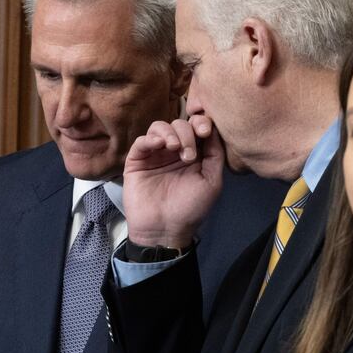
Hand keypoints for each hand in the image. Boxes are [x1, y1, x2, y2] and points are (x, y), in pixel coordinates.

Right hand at [123, 115, 223, 247]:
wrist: (165, 229)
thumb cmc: (191, 208)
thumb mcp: (212, 180)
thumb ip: (215, 154)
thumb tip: (213, 128)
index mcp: (195, 153)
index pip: (197, 127)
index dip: (201, 122)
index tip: (204, 131)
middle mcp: (175, 150)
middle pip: (180, 124)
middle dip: (187, 133)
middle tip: (189, 155)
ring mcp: (156, 154)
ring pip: (160, 127)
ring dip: (170, 132)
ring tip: (174, 149)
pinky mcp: (137, 160)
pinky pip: (142, 140)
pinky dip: (151, 138)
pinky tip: (159, 145)